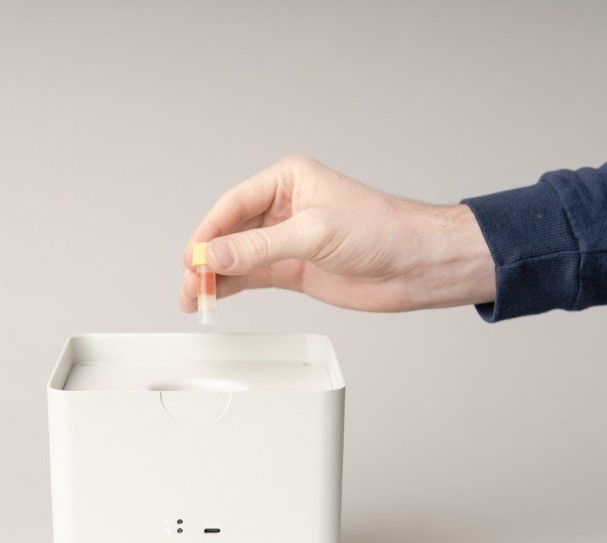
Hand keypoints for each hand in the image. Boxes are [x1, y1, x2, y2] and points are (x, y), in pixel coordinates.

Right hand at [180, 155, 495, 312]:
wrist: (417, 265)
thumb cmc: (383, 231)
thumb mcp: (316, 234)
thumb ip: (262, 248)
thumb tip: (218, 254)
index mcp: (288, 180)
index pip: (234, 205)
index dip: (209, 232)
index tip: (193, 257)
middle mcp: (283, 207)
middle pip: (229, 232)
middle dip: (207, 258)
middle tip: (190, 283)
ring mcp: (287, 239)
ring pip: (236, 257)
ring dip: (213, 276)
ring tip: (193, 297)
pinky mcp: (293, 267)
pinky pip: (250, 275)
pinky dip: (230, 286)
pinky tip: (213, 296)